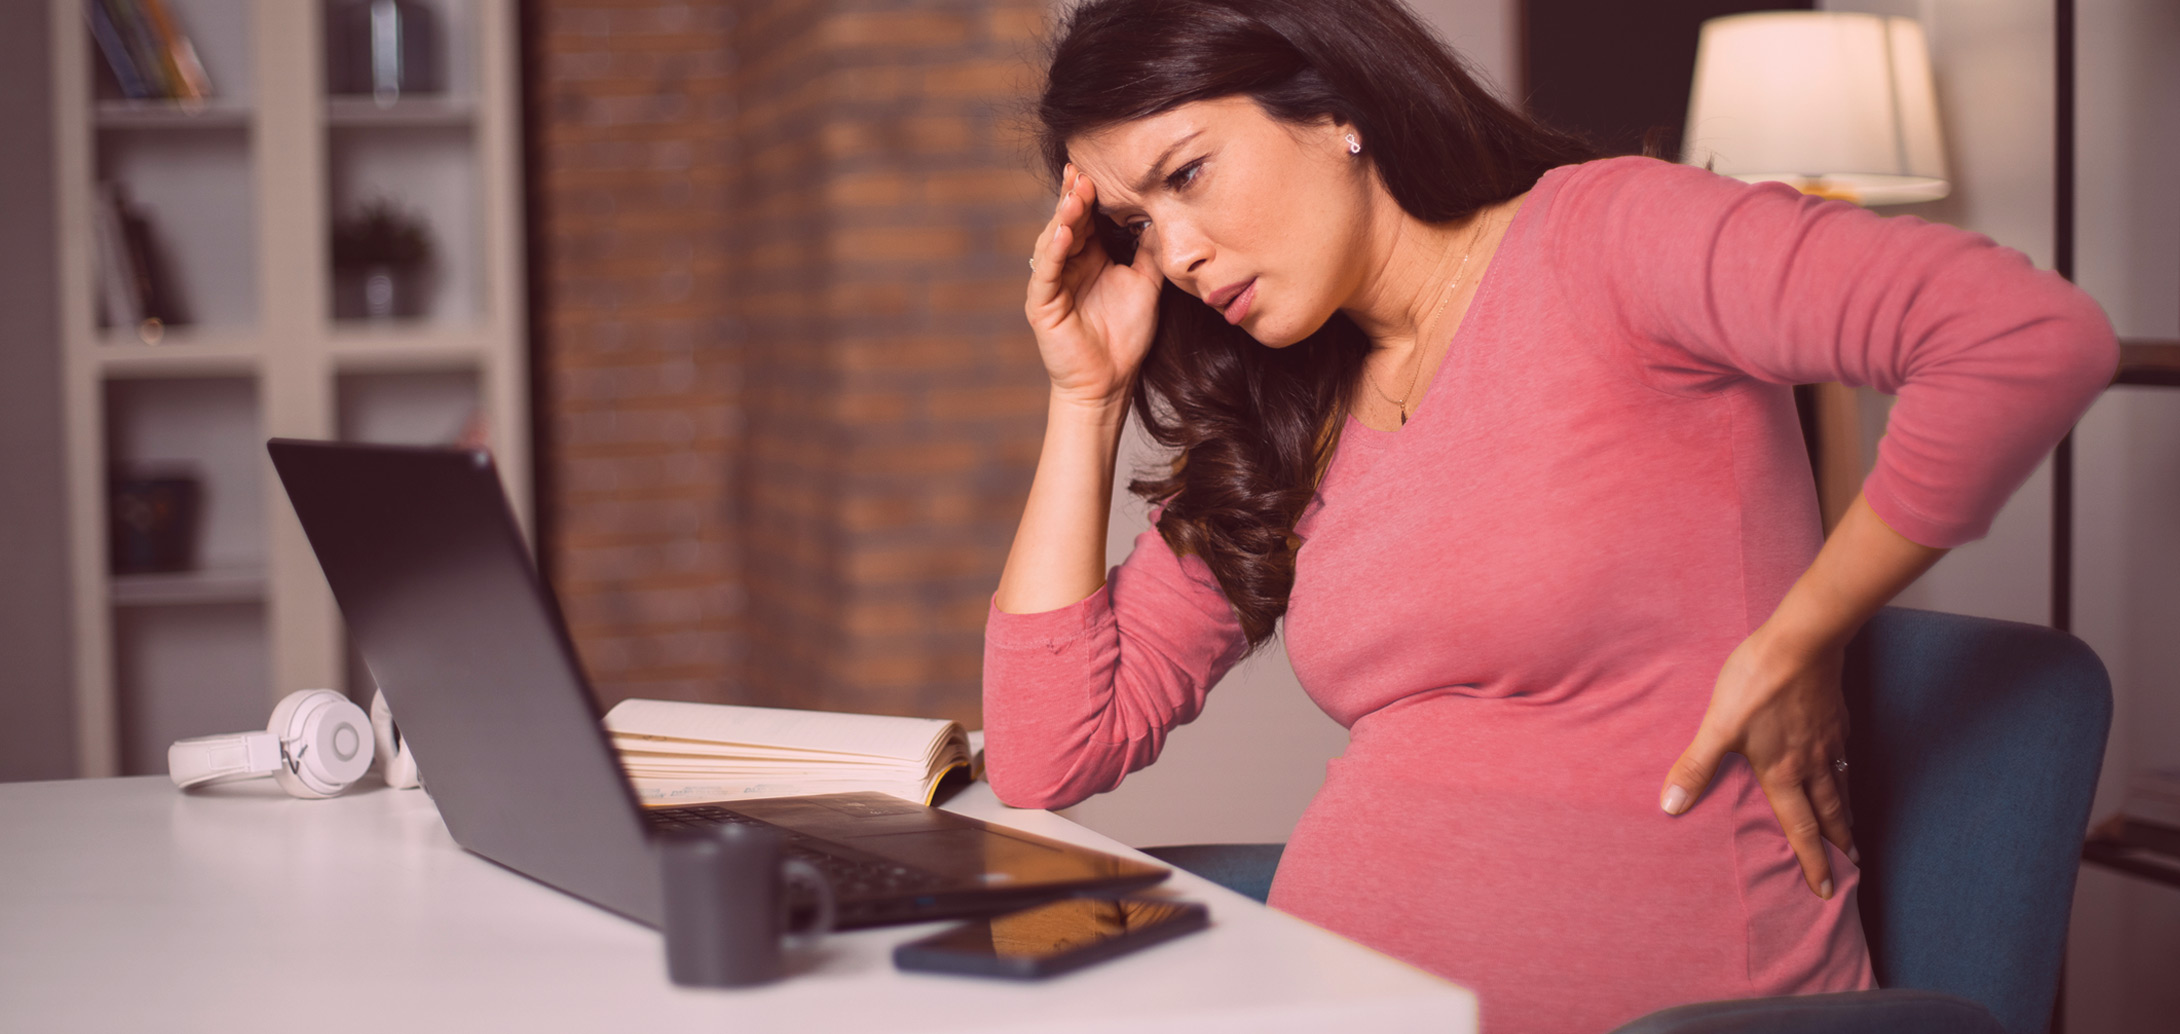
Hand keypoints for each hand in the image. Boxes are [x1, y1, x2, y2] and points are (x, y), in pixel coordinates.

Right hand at [1026, 164, 1164, 408]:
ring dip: (1063, 218)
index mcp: (1090, 257)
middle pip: (1067, 222)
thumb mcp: (1146, 284)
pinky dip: (1054, 251)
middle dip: (1074, 197)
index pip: (1088, 218)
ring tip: (1076, 195)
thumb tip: (1164, 216)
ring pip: (1053, 241)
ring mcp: (1052, 283)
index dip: (1091, 195)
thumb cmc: (1126, 336)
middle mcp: (1068, 265)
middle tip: (1082, 171)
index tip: (1098, 169)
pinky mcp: (1042, 304)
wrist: (1111, 381)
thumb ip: (1150, 252)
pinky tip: (1064, 233)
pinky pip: (1046, 272)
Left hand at [1660, 626, 1857, 898]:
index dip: (1810, 860)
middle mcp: (1812, 763)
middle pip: (1829, 812)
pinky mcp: (1835, 716)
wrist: (1802, 641)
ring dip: (1845, 812)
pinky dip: (1845, 772)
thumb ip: (1697, 767)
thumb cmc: (1756, 684)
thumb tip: (1671, 806)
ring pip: (1840, 785)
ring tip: (1851, 830)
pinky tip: (1842, 768)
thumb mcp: (1718, 727)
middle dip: (1837, 842)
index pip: (1799, 827)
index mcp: (1783, 772)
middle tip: (1849, 865)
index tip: (1823, 888)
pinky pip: (1843, 755)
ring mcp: (1828, 740)